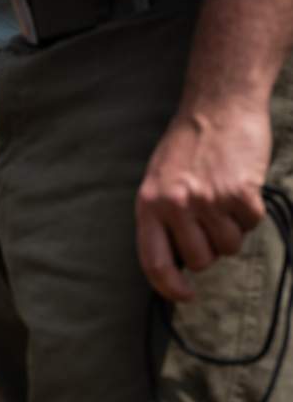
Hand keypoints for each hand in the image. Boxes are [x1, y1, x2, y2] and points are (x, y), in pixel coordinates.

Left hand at [136, 98, 270, 301]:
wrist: (218, 106)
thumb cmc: (187, 146)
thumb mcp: (157, 182)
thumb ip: (161, 218)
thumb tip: (174, 260)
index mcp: (148, 206)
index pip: (154, 261)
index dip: (168, 286)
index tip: (184, 295)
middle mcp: (175, 206)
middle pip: (201, 260)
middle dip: (211, 250)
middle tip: (212, 224)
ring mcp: (208, 200)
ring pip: (229, 246)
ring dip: (232, 230)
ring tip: (224, 200)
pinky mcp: (240, 192)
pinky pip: (251, 224)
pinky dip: (250, 213)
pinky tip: (240, 188)